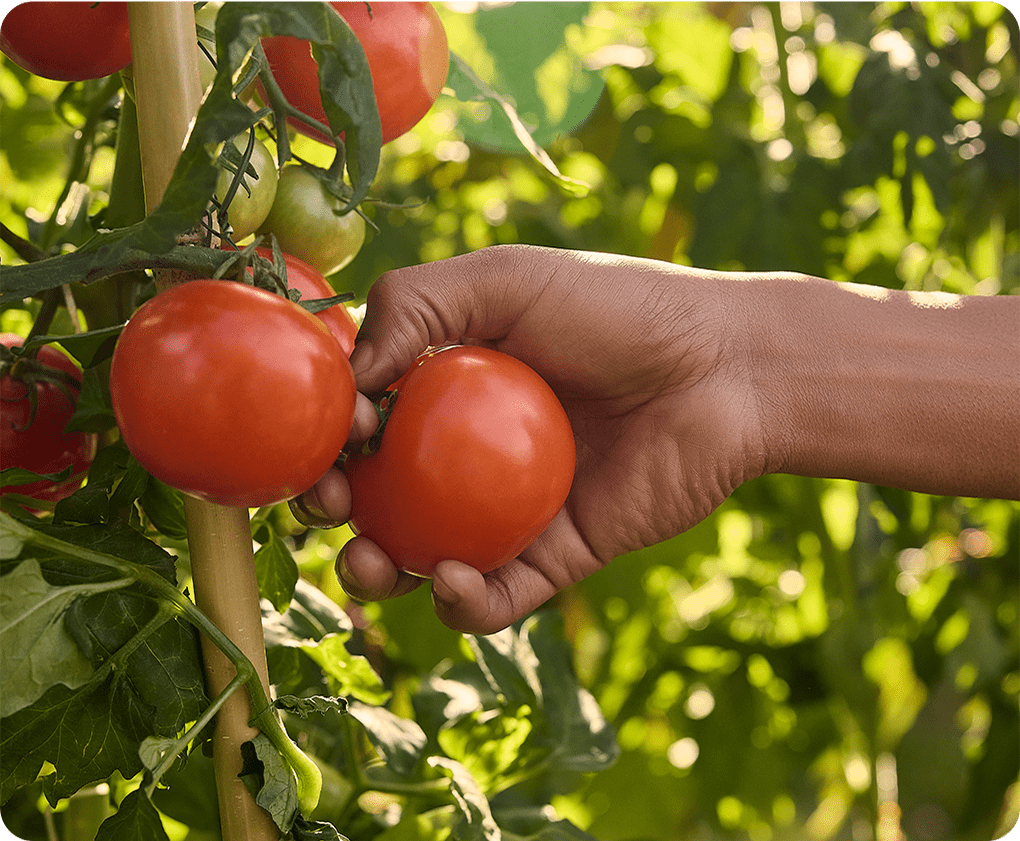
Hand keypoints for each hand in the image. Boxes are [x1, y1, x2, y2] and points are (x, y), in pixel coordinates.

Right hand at [293, 244, 765, 632]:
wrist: (725, 370)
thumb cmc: (617, 310)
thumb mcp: (506, 279)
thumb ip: (415, 304)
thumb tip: (348, 379)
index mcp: (450, 385)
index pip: (364, 417)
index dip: (331, 433)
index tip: (337, 431)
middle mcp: (470, 452)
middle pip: (378, 494)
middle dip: (335, 508)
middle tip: (329, 503)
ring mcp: (510, 508)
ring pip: (422, 558)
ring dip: (379, 571)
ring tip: (370, 562)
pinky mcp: (555, 556)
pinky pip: (496, 597)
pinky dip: (463, 602)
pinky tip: (455, 576)